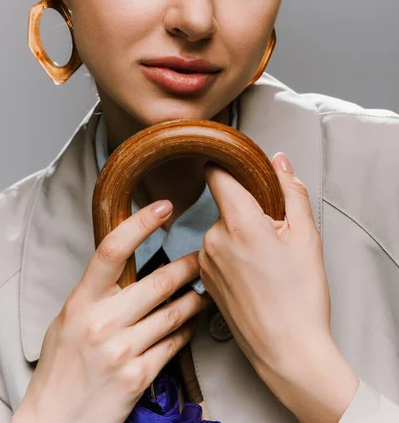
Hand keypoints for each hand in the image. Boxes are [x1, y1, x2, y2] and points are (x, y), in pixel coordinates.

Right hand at [14, 200, 210, 422]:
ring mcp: (122, 350)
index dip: (139, 224)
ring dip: (195, 300)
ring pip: (174, 312)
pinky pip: (175, 343)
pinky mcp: (139, 376)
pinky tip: (190, 325)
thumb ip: (97, 293)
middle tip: (203, 257)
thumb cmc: (63, 366)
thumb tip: (127, 264)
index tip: (162, 207)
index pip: (112, 250)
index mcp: (82, 301)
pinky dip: (186, 331)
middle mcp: (102, 322)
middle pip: (159, 282)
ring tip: (205, 292)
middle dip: (188, 266)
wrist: (57, 419)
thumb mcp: (69, 319)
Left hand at [199, 153, 357, 421]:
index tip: (239, 166)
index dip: (227, 164)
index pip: (216, 173)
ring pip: (222, 228)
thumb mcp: (307, 237)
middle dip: (247, 209)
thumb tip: (279, 162)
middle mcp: (214, 239)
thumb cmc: (300, 299)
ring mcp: (206, 261)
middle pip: (225, 203)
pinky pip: (216, 250)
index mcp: (240, 223)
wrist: (287, 351)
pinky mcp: (204, 278)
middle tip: (274, 232)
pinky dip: (232, 253)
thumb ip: (291, 191)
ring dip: (239, 232)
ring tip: (266, 260)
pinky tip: (254, 274)